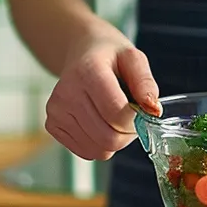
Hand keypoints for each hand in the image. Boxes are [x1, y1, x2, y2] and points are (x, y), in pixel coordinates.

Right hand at [45, 36, 160, 160]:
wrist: (82, 53)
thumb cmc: (110, 58)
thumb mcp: (134, 59)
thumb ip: (145, 83)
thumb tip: (153, 110)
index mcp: (87, 72)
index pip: (117, 115)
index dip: (137, 120)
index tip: (141, 111)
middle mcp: (66, 93)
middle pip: (108, 138)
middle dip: (127, 135)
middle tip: (130, 120)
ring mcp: (56, 111)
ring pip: (98, 150)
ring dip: (115, 141)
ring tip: (114, 120)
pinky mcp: (52, 125)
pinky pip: (86, 153)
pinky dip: (100, 145)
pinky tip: (99, 124)